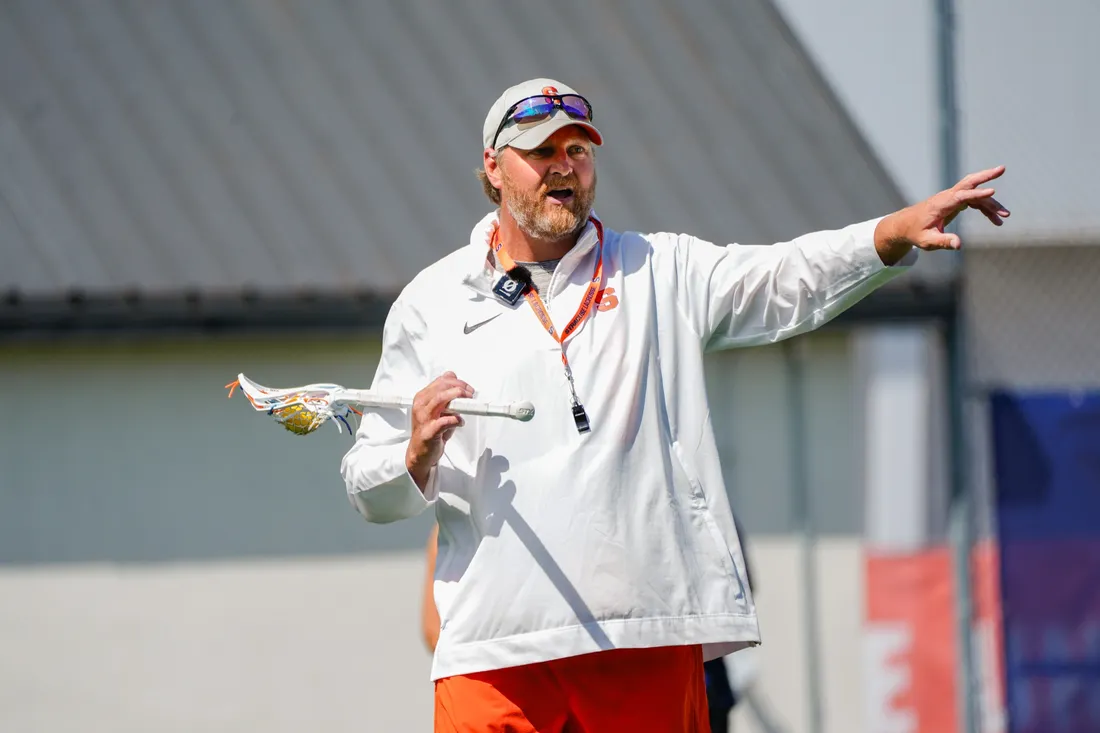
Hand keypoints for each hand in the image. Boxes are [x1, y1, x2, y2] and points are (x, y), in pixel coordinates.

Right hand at [406, 371, 473, 489]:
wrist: (420, 452)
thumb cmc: (429, 430)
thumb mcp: (437, 408)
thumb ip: (444, 394)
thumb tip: (453, 378)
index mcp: (422, 397)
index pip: (441, 381)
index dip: (458, 382)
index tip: (468, 388)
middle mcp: (421, 405)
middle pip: (442, 388)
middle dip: (460, 388)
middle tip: (470, 394)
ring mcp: (424, 418)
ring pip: (440, 400)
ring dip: (458, 399)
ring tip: (469, 403)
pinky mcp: (429, 432)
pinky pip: (444, 421)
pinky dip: (456, 419)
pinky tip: (460, 421)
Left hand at [874, 165, 1010, 264]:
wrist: (906, 225)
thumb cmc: (915, 232)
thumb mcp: (927, 240)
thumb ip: (943, 242)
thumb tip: (959, 244)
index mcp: (940, 204)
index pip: (961, 196)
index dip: (976, 194)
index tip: (992, 192)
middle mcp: (947, 197)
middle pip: (969, 182)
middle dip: (986, 175)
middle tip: (1003, 169)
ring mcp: (952, 198)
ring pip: (976, 195)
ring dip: (991, 204)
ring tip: (1005, 216)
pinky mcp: (955, 202)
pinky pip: (974, 202)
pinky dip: (986, 209)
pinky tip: (996, 220)